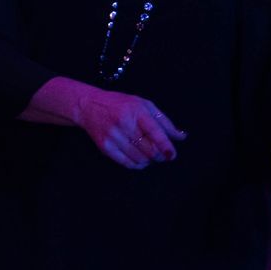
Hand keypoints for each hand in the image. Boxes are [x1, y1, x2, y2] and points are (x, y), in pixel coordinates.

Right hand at [71, 87, 186, 168]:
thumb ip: (163, 121)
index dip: (165, 146)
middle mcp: (124, 124)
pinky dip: (137, 165)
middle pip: (148, 149)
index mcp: (136, 111)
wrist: (88, 106)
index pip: (154, 132)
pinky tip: (139, 160)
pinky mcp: (105, 147)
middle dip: (159, 156)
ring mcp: (113, 136)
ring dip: (148, 160)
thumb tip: (181, 137)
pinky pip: (126, 163)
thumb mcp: (143, 104)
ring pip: (139, 158)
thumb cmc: (120, 104)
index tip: (171, 155)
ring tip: (149, 155)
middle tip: (161, 154)